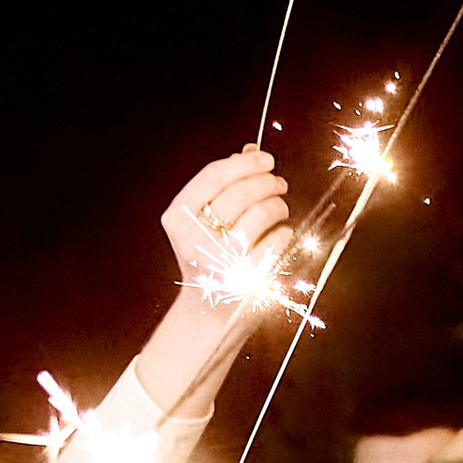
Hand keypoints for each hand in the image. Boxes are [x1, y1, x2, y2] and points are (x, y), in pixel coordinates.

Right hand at [161, 147, 290, 295]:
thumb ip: (224, 185)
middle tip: (279, 182)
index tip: (265, 158)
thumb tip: (251, 150)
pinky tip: (280, 234)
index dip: (244, 163)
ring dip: (278, 204)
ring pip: (260, 213)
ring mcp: (221, 260)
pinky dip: (284, 233)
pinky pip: (277, 241)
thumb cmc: (210, 257)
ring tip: (281, 207)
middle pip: (240, 192)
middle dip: (267, 181)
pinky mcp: (248, 278)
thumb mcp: (204, 220)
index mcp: (178, 218)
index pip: (214, 176)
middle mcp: (195, 238)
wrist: (209, 312)